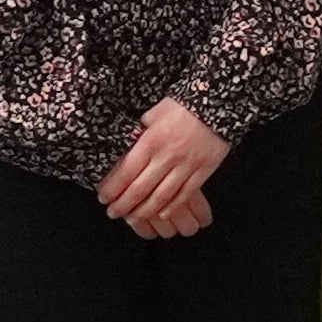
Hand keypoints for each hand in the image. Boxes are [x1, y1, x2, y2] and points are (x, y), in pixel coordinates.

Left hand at [98, 96, 230, 241]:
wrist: (218, 103)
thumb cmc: (182, 106)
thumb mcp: (154, 114)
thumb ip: (139, 133)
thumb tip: (125, 147)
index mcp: (151, 141)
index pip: (126, 171)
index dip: (112, 188)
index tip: (103, 197)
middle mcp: (167, 156)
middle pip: (141, 188)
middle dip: (124, 204)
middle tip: (113, 213)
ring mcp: (187, 164)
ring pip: (162, 195)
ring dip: (145, 211)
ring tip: (133, 218)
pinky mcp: (204, 170)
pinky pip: (186, 193)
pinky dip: (173, 206)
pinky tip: (162, 214)